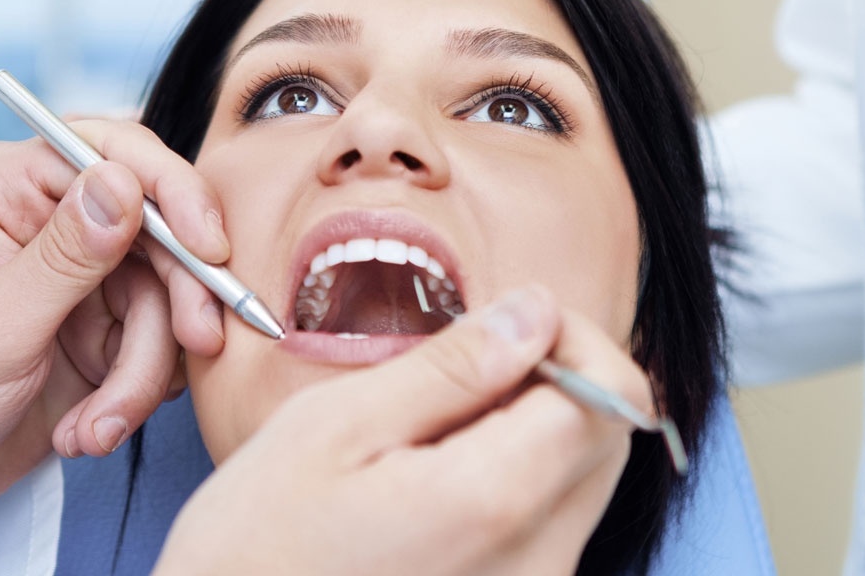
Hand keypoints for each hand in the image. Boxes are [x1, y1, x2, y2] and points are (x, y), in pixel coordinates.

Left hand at [0, 121, 231, 571]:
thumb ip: (64, 257)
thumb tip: (122, 181)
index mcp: (6, 188)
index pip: (112, 153)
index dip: (173, 195)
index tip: (210, 250)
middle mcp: (48, 217)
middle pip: (159, 229)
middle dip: (175, 301)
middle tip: (195, 347)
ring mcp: (80, 273)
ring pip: (164, 299)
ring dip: (141, 375)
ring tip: (94, 429)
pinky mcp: (101, 324)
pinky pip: (156, 345)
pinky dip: (133, 395)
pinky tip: (86, 429)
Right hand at [154, 285, 655, 575]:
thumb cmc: (254, 547)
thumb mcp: (333, 427)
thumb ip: (449, 368)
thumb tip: (536, 314)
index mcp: (494, 502)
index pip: (610, 393)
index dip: (572, 334)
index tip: (510, 318)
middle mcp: (537, 564)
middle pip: (610, 440)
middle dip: (559, 378)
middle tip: (471, 360)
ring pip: (583, 485)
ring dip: (535, 431)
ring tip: (438, 425)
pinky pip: (548, 531)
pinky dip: (513, 484)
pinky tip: (434, 480)